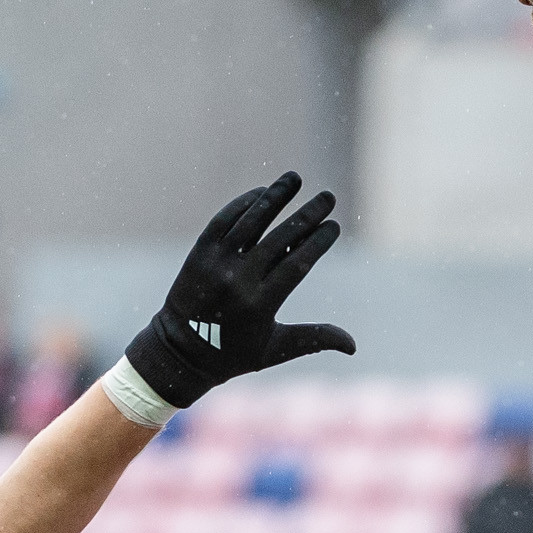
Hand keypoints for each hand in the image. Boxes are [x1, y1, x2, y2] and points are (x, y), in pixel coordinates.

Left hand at [121, 172, 354, 408]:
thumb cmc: (233, 354)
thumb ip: (315, 339)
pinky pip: (225, 220)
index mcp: (260, 305)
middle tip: (328, 198)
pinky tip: (263, 193)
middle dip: (307, 215)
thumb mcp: (275, 350)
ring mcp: (216, 263)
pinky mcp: (200, 252)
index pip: (297, 264)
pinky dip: (244, 204)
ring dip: (275, 196)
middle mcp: (238, 280)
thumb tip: (353, 346)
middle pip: (280, 238)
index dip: (317, 242)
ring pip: (251, 221)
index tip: (333, 226)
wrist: (179, 351)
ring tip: (295, 178)